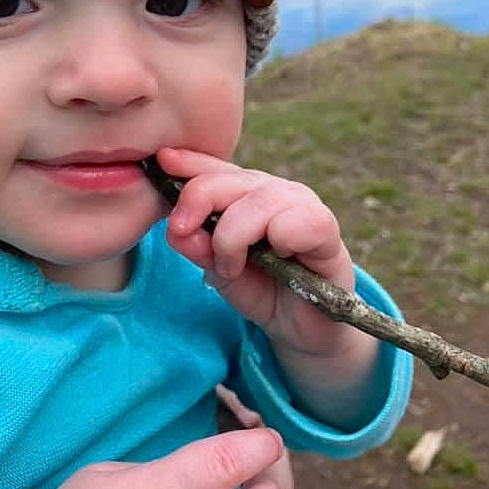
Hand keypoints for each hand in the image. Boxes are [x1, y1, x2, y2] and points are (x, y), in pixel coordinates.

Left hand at [157, 147, 354, 353]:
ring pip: (259, 200)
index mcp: (244, 193)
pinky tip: (279, 256)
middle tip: (183, 234)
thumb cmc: (262, 289)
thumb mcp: (219, 271)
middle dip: (199, 201)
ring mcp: (301, 204)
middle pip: (229, 179)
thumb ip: (198, 248)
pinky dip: (281, 238)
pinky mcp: (326, 229)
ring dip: (234, 235)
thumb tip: (176, 230)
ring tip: (232, 266)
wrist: (303, 327)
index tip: (162, 161)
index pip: (214, 168)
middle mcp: (272, 190)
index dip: (189, 162)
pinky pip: (300, 220)